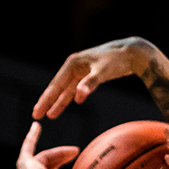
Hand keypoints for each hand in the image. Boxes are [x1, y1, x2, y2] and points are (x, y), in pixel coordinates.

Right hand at [14, 123, 79, 168]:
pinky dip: (33, 135)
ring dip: (61, 153)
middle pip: (50, 166)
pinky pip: (28, 145)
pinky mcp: (25, 162)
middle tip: (76, 153)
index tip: (70, 165)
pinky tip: (37, 125)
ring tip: (75, 150)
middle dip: (63, 159)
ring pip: (46, 157)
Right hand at [34, 37, 152, 119]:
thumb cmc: (117, 61)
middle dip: (47, 102)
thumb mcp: (103, 72)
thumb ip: (90, 84)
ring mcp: (80, 71)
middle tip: (36, 115)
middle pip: (58, 87)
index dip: (47, 100)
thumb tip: (78, 97)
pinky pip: (75, 89)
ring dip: (58, 102)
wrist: (131, 53)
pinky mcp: (88, 75)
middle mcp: (73, 66)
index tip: (38, 112)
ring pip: (66, 90)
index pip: (56, 85)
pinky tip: (66, 105)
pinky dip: (70, 97)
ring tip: (49, 115)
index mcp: (73, 64)